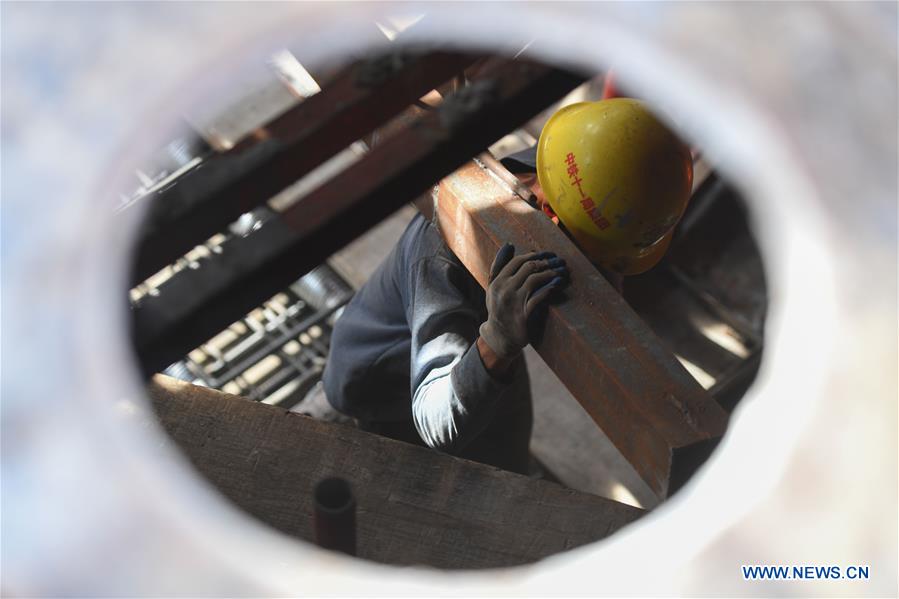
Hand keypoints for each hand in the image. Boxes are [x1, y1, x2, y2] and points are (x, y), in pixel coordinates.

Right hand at [479, 243, 567, 359]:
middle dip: (547, 261)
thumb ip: (499, 266)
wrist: (499, 337)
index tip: (548, 254)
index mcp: (497, 281)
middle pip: (528, 267)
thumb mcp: (493, 288)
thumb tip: (510, 244)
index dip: (535, 255)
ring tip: (563, 269)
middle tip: (560, 260)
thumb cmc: (498, 309)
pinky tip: (559, 282)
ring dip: (552, 272)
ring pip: (535, 279)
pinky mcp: (523, 314)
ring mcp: (513, 302)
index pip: (517, 261)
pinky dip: (551, 287)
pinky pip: (540, 296)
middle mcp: (503, 289)